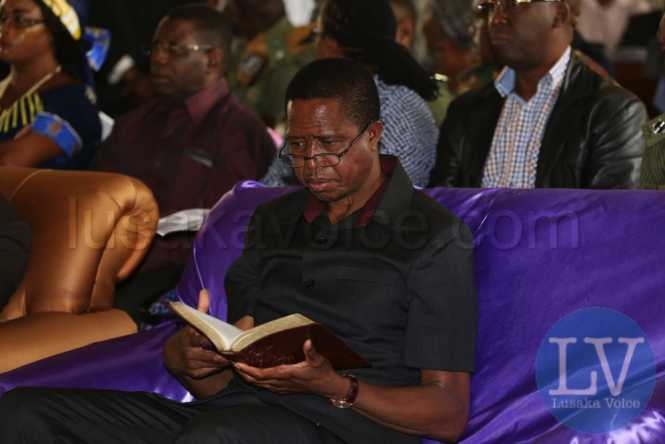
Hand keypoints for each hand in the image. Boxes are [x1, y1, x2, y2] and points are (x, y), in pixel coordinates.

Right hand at [163, 289, 229, 378]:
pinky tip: (229, 361)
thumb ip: (201, 308)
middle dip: (226, 352)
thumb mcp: (193, 322)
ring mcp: (191, 364)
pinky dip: (221, 366)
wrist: (172, 356)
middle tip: (240, 349)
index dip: (218, 341)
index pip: (205, 340)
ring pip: (214, 362)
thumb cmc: (189, 336)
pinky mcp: (195, 374)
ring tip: (238, 354)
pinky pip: (212, 370)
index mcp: (190, 337)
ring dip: (226, 359)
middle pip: (212, 354)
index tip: (231, 341)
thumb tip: (205, 291)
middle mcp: (189, 352)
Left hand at [234, 340, 349, 397]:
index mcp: (286, 374)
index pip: (262, 374)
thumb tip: (307, 341)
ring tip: (240, 369)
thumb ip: (311, 351)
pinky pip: (267, 386)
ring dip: (249, 378)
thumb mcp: (318, 360)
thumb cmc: (322, 372)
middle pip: (257, 380)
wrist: (328, 387)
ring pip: (261, 384)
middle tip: (233, 364)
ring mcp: (282, 387)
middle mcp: (281, 383)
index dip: (248, 370)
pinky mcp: (285, 389)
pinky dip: (258, 381)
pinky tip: (255, 376)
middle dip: (244, 374)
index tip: (238, 364)